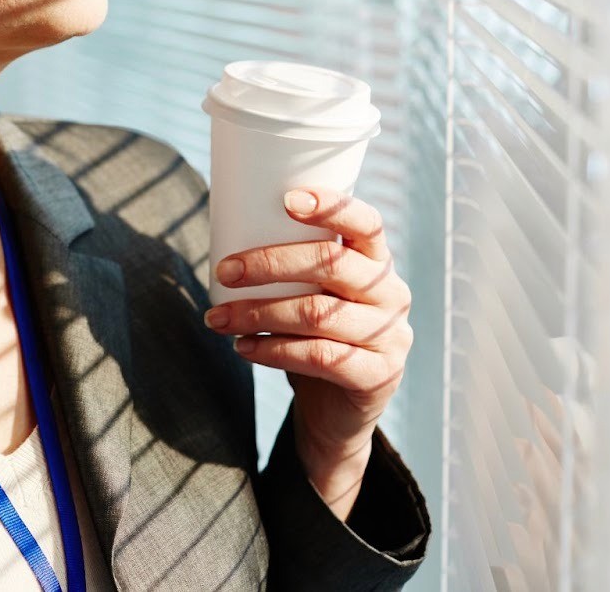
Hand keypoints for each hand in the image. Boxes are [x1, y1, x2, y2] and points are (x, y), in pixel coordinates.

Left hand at [201, 187, 412, 517]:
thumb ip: (291, 265)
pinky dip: (273, 351)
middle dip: (270, 263)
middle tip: (224, 271)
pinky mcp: (378, 375)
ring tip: (218, 319)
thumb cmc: (315, 334)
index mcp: (376, 262)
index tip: (286, 199)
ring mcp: (390, 336)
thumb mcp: (311, 293)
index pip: (365, 223)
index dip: (331, 207)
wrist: (337, 409)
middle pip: (331, 265)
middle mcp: (391, 293)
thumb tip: (226, 229)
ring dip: (258, 314)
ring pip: (317, 313)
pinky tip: (243, 348)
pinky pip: (319, 357)